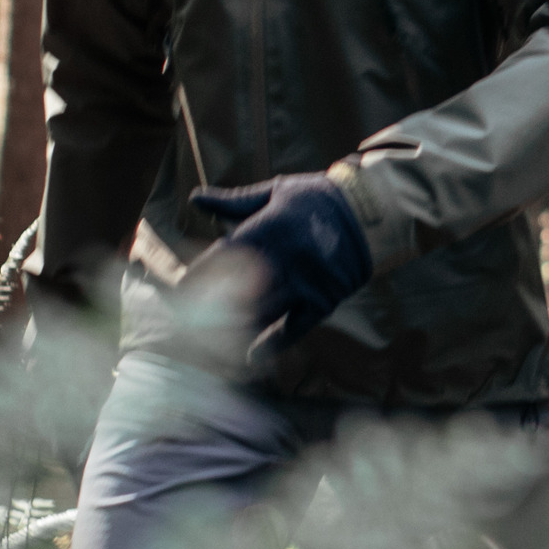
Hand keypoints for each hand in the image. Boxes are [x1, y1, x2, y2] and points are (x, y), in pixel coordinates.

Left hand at [186, 173, 373, 363]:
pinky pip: (296, 327)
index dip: (198, 278)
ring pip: (263, 312)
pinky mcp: (324, 300)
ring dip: (236, 329)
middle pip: (238, 291)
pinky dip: (274, 343)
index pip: (223, 258)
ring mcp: (305, 282)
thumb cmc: (316, 199)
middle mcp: (284, 258)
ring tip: (211, 344)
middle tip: (186, 326)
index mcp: (267, 227)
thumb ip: (234, 202)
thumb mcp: (275, 192)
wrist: (371, 211)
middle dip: (210, 309)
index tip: (177, 294)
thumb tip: (195, 198)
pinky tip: (252, 357)